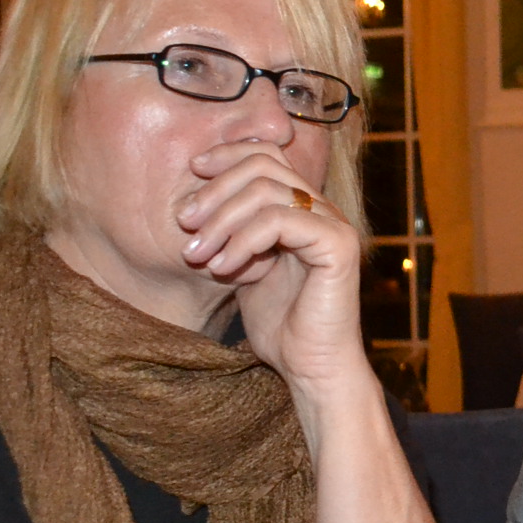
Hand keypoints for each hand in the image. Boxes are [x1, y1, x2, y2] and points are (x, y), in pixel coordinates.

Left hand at [178, 140, 366, 392]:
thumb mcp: (243, 267)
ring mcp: (333, 225)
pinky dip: (243, 240)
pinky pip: (280, 221)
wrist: (310, 367)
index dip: (226, 156)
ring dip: (220, 220)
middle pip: (262, 165)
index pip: (265, 155)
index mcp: (303, 209)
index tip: (192, 174)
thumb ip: (230, 232)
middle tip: (185, 224)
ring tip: (198, 255)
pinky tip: (224, 266)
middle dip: (214, 191)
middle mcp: (322, 210)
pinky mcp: (338, 246)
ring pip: (266, 191)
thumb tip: (191, 205)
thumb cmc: (280, 325)